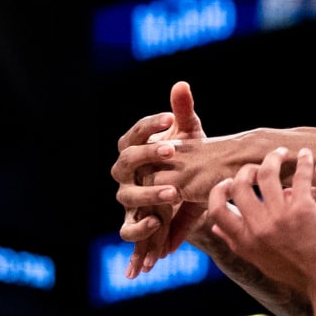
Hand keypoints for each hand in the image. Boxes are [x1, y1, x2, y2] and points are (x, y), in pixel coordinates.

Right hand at [111, 81, 207, 276]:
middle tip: (172, 151)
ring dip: (148, 195)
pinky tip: (158, 225)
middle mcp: (125, 173)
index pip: (134, 133)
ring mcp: (128, 198)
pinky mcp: (136, 222)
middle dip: (147, 156)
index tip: (169, 118)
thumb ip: (183, 112)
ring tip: (173, 193)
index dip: (149, 126)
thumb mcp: (189, 135)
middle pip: (125, 162)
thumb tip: (181, 85)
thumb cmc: (185, 156)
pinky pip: (128, 230)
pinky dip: (139, 230)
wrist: (190, 191)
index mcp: (134, 148)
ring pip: (127, 196)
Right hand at [207, 147, 315, 295]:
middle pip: (240, 186)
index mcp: (245, 242)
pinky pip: (299, 175)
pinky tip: (306, 155)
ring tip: (281, 154)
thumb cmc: (300, 274)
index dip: (219, 191)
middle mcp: (258, 228)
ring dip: (272, 158)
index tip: (230, 182)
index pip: (217, 210)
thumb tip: (215, 228)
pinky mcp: (304, 209)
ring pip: (266, 174)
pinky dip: (303, 161)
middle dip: (247, 170)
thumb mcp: (261, 261)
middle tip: (259, 167)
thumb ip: (238, 243)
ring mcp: (280, 218)